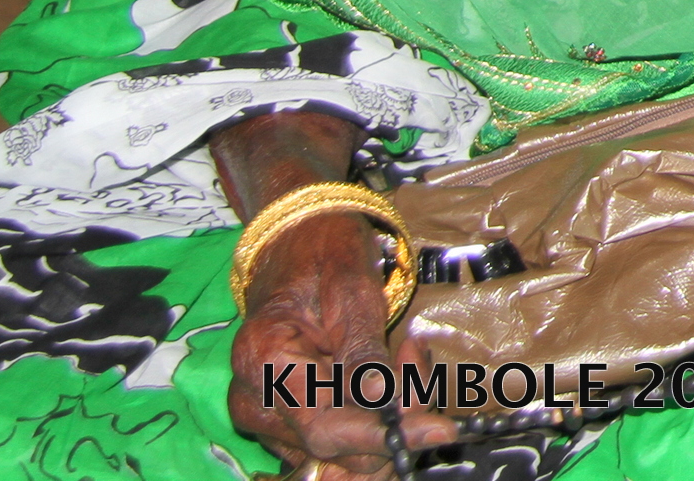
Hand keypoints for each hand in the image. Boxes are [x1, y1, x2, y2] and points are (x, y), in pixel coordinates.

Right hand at [227, 213, 455, 477]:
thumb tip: (383, 402)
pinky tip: (393, 379)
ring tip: (407, 360)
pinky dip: (374, 423)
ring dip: (388, 425)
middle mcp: (255, 401)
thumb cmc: (324, 254)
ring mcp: (268, 416)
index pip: (324, 427)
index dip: (382, 436)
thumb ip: (362, 350)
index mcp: (265, 362)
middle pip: (332, 449)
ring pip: (338, 454)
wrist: (296, 239)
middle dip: (394, 425)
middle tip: (424, 370)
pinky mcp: (287, 421)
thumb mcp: (351, 290)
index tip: (438, 430)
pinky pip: (336, 443)